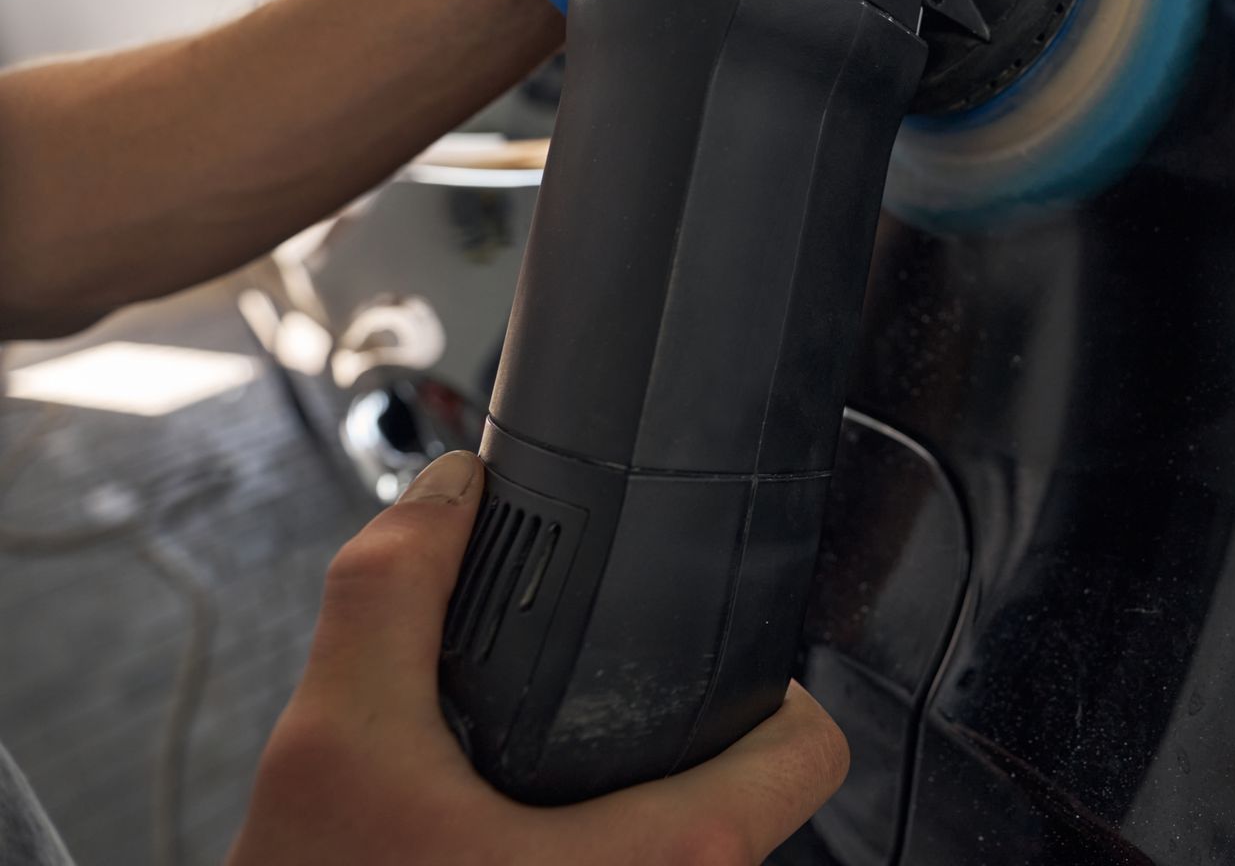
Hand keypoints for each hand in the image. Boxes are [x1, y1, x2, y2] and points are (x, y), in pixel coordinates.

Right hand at [228, 452, 848, 864]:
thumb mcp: (335, 746)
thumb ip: (393, 593)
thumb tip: (449, 493)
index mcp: (672, 864)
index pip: (811, 751)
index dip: (769, 689)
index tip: (711, 667)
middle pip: (742, 802)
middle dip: (668, 749)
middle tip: (590, 724)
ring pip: (684, 859)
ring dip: (624, 815)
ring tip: (539, 791)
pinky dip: (596, 859)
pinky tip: (516, 844)